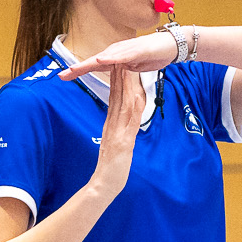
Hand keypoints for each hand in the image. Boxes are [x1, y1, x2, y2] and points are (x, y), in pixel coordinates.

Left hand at [59, 32, 175, 79]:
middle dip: (78, 68)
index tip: (64, 77)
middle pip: (94, 60)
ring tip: (76, 69)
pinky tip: (101, 60)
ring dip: (90, 63)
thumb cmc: (153, 55)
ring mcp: (127, 49)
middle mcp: (117, 51)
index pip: (94, 65)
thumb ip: (122, 70)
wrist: (171, 46)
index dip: (79, 71)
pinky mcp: (137, 50)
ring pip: (105, 57)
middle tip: (63, 75)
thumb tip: (114, 73)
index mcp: (115, 57)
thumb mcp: (133, 68)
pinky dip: (111, 58)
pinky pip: (122, 55)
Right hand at [86, 65, 145, 200]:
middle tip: (121, 55)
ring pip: (123, 103)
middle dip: (119, 75)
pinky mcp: (123, 142)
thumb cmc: (109, 171)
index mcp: (110, 125)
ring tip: (128, 66)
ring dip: (126, 85)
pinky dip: (134, 106)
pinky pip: (130, 122)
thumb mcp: (113, 148)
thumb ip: (116, 135)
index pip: (114, 98)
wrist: (103, 186)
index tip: (118, 64)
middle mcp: (112, 125)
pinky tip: (138, 94)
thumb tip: (119, 126)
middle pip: (117, 96)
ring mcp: (117, 133)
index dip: (116, 80)